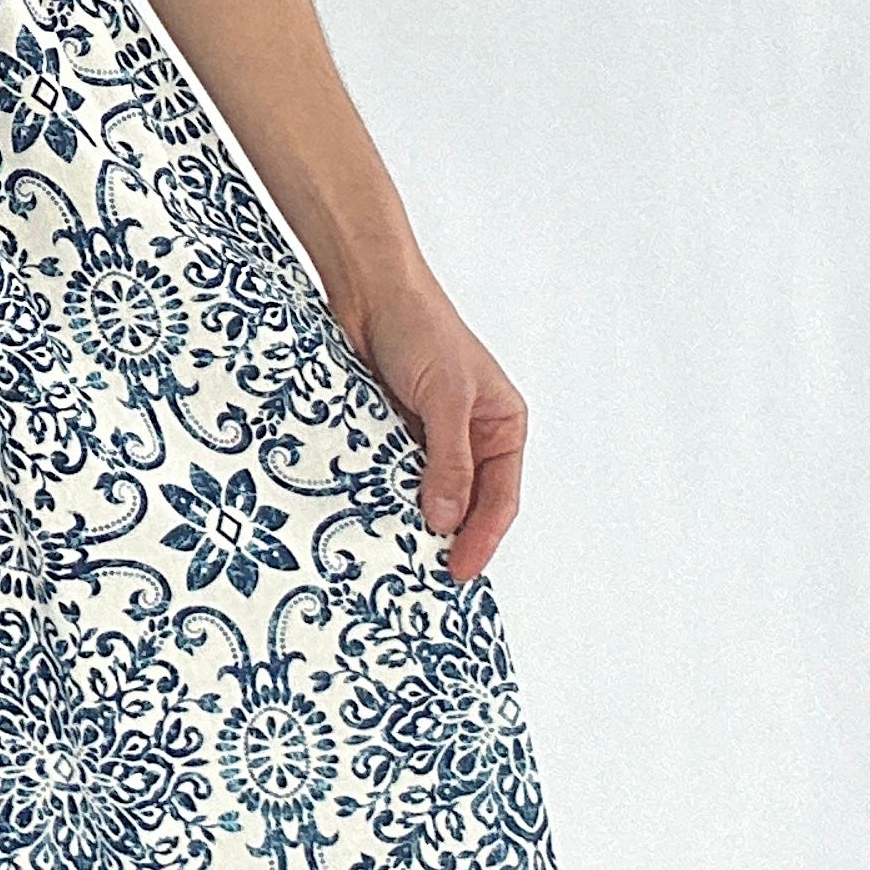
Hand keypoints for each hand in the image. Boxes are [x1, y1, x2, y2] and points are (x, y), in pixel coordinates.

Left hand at [338, 266, 526, 583]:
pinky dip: (383, 498)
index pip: (500, 499)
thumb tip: (447, 519)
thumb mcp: (446, 396)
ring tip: (396, 559)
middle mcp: (470, 437)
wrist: (367, 291)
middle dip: (449, 539)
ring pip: (425, 495)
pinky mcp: (390, 434)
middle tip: (427, 579)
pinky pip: (389, 477)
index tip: (459, 573)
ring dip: (412, 521)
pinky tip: (369, 520)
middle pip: (465, 504)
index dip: (481, 539)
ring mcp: (429, 438)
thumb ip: (449, 459)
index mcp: (502, 426)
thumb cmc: (420, 327)